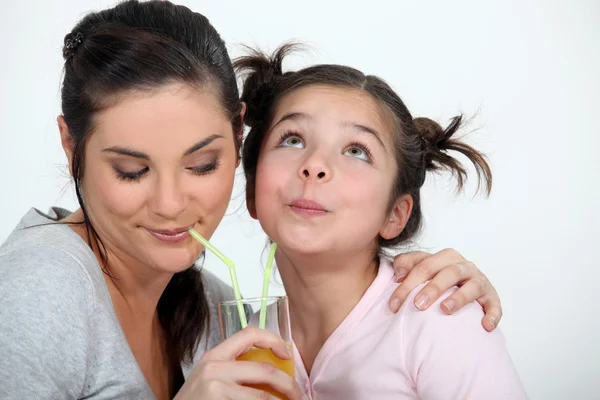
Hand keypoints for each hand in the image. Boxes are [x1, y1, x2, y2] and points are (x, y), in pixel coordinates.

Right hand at [175, 326, 304, 399]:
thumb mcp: (208, 378)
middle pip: (265, 370)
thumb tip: (270, 371)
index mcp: (214, 356)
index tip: (287, 353)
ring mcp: (216, 388)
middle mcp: (215, 369)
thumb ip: (232, 369)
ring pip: (263, 397)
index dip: (273, 340)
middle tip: (299, 395)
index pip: (248, 334)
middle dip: (289, 385)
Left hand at [388, 249, 501, 331]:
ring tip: (445, 310)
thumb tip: (398, 273)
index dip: (407, 285)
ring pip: (472, 286)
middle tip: (417, 305)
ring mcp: (480, 281)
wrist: (462, 285)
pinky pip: (494, 305)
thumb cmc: (436, 277)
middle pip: (448, 273)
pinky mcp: (492, 297)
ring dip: (459, 298)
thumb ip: (406, 263)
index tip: (393, 305)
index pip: (424, 266)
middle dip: (432, 288)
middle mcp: (464, 266)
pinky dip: (492, 314)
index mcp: (445, 257)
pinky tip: (485, 326)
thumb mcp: (420, 266)